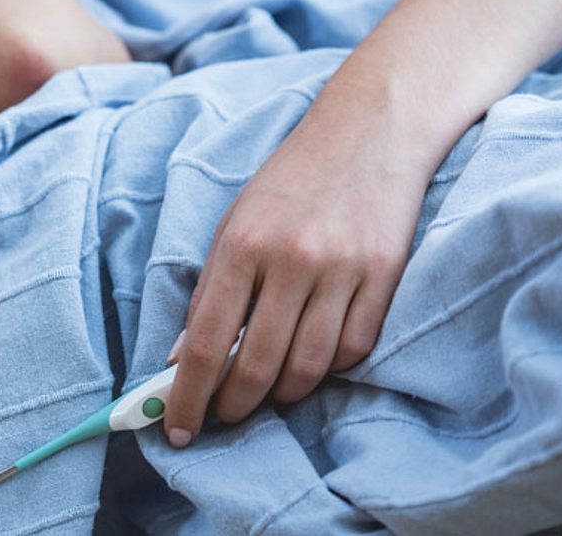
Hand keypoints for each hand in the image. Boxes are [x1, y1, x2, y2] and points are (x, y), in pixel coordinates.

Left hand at [162, 72, 433, 447]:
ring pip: (308, 367)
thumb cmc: (291, 179)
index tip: (177, 429)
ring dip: (282, 394)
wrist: (369, 132)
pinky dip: (329, 367)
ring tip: (267, 391)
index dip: (187, 396)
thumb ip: (210, 289)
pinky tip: (313, 357)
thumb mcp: (235, 221)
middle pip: (256, 367)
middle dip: (232, 407)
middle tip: (223, 416)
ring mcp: (342, 270)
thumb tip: (181, 359)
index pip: (205, 342)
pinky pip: (354, 349)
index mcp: (242, 245)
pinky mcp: (385, 276)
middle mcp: (291, 261)